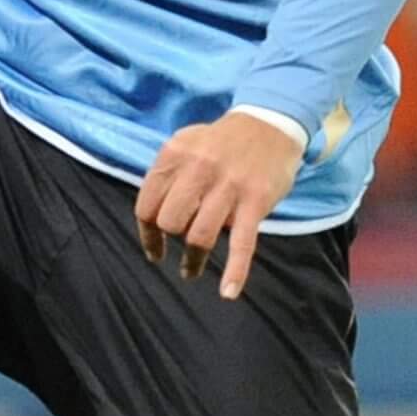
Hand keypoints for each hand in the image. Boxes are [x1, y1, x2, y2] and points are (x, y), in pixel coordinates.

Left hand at [135, 111, 304, 299]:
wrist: (270, 123)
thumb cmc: (221, 140)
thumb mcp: (185, 143)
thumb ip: (167, 174)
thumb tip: (151, 214)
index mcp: (174, 156)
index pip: (146, 205)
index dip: (147, 233)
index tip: (154, 248)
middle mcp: (197, 170)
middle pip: (170, 222)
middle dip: (171, 240)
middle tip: (179, 249)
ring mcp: (228, 187)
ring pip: (199, 236)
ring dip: (193, 260)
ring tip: (191, 270)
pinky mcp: (255, 202)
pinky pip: (242, 243)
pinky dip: (236, 271)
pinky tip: (228, 292)